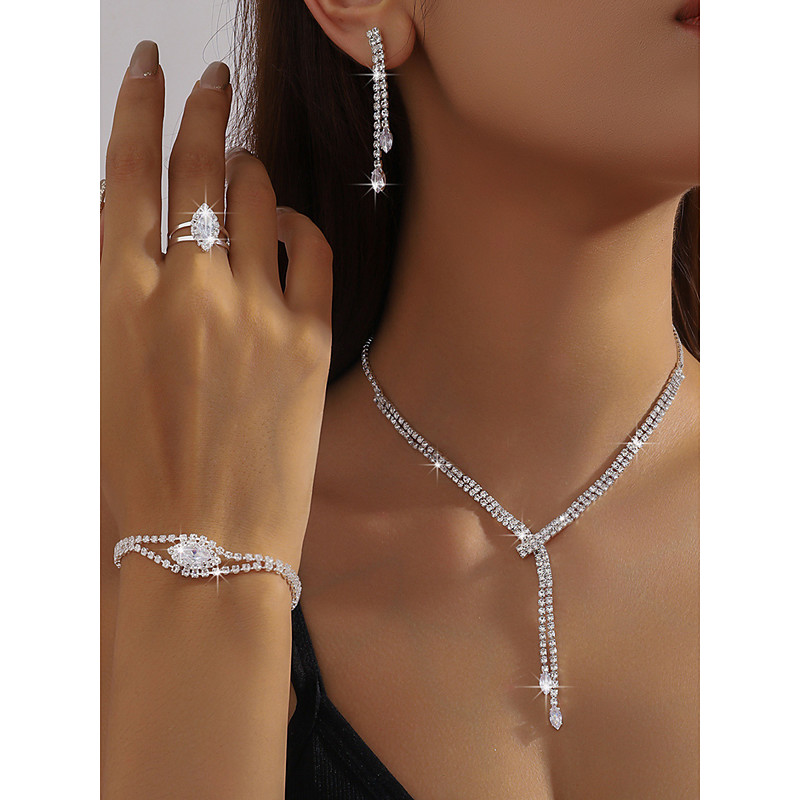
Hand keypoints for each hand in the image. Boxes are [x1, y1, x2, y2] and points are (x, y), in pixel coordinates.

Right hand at [101, 41, 332, 566]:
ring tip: (244, 156)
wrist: (202, 545)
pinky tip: (289, 225)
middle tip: (211, 70)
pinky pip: (312, 252)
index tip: (153, 66)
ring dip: (249, 166)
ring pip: (255, 199)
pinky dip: (300, 227)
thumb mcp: (105, 369)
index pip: (128, 171)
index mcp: (116, 295)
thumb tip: (149, 237)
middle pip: (196, 165)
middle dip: (203, 105)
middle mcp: (185, 289)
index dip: (141, 106)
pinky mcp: (308, 340)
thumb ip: (125, 294)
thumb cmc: (138, 473)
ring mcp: (254, 310)